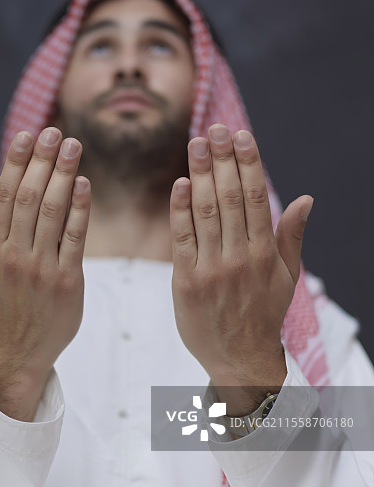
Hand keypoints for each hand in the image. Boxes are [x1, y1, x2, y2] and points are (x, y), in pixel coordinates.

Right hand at [0, 127, 90, 420]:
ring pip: (53, 212)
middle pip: (31, 197)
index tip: (28, 136)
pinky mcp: (68, 281)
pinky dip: (79, 209)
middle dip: (43, 161)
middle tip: (55, 133)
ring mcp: (41, 268)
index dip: (17, 162)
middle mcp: (14, 255)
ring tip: (72, 147)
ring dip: (63, 175)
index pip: (5, 195)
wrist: (19, 352)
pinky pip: (75, 238)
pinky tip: (83, 184)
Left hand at [169, 124, 312, 411]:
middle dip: (223, 159)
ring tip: (197, 144)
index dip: (248, 163)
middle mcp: (240, 256)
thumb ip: (291, 236)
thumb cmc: (263, 312)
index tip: (241, 135)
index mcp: (265, 252)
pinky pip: (183, 239)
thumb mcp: (287, 277)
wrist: (239, 357)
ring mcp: (213, 268)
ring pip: (206, 212)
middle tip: (214, 128)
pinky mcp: (187, 280)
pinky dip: (180, 210)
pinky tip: (180, 184)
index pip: (255, 197)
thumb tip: (305, 198)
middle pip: (230, 198)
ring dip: (201, 174)